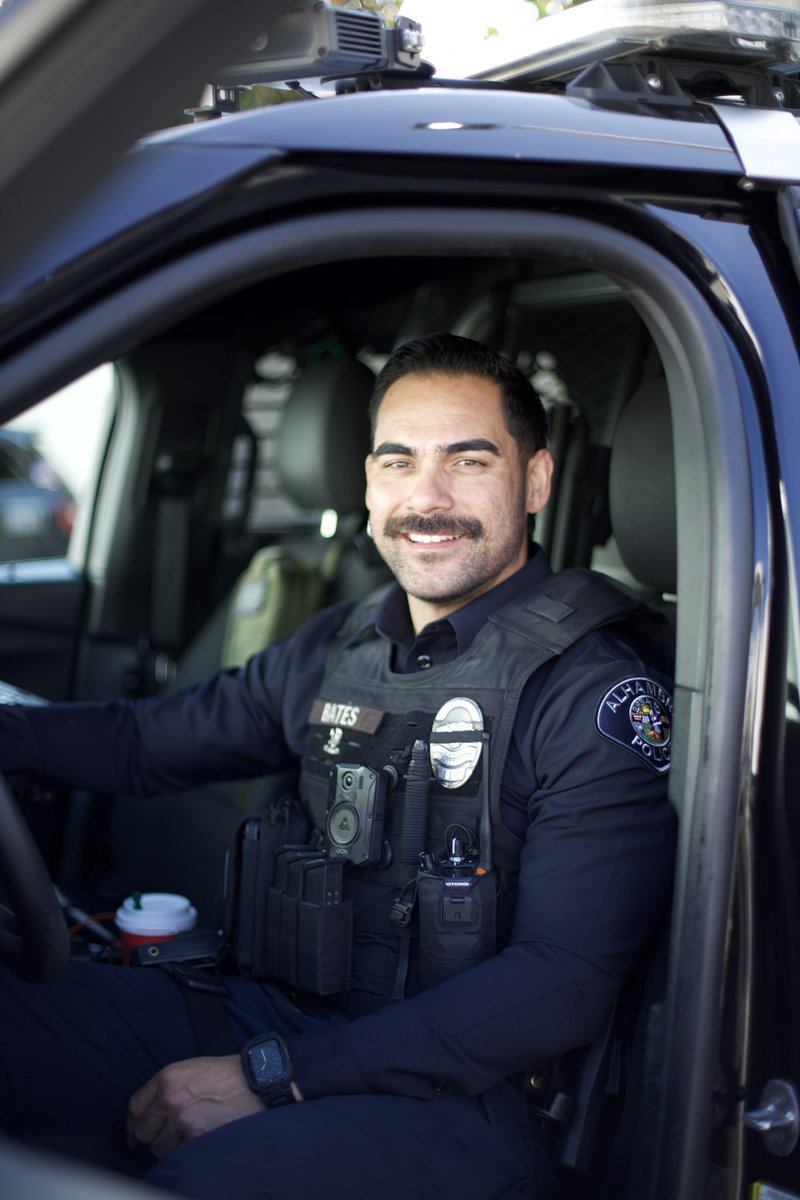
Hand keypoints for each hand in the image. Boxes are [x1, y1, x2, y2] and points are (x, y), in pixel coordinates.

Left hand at [126, 1055, 264, 1157]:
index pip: (135, 1107)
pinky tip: (200, 1138)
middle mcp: (168, 1097)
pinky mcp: (195, 1136)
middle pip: (143, 1130)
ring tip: (189, 1134)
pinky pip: (178, 1154)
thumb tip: (152, 1109)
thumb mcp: (192, 1069)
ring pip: (159, 1147)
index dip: (133, 1123)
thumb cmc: (228, 1074)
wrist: (257, 1080)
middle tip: (164, 1137)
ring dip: (170, 1146)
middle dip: (152, 1136)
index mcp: (166, 1077)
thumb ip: (169, 1086)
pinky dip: (186, 1151)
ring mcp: (180, 1118)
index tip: (135, 1133)